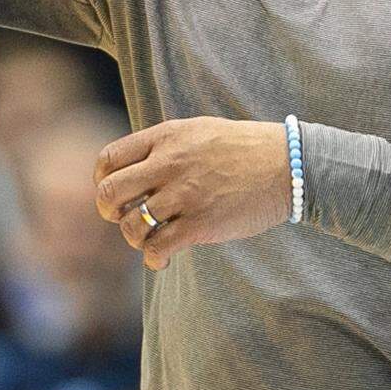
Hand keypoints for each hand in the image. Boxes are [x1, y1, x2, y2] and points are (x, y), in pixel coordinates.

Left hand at [94, 118, 291, 269]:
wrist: (288, 166)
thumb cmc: (245, 149)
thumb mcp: (200, 131)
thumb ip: (165, 145)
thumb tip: (135, 168)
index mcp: (167, 137)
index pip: (110, 159)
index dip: (102, 180)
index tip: (114, 193)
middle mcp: (169, 163)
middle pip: (110, 192)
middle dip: (108, 211)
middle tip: (122, 218)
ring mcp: (185, 194)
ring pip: (131, 225)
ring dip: (133, 238)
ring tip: (148, 239)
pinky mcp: (201, 224)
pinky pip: (158, 247)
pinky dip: (153, 258)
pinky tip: (162, 258)